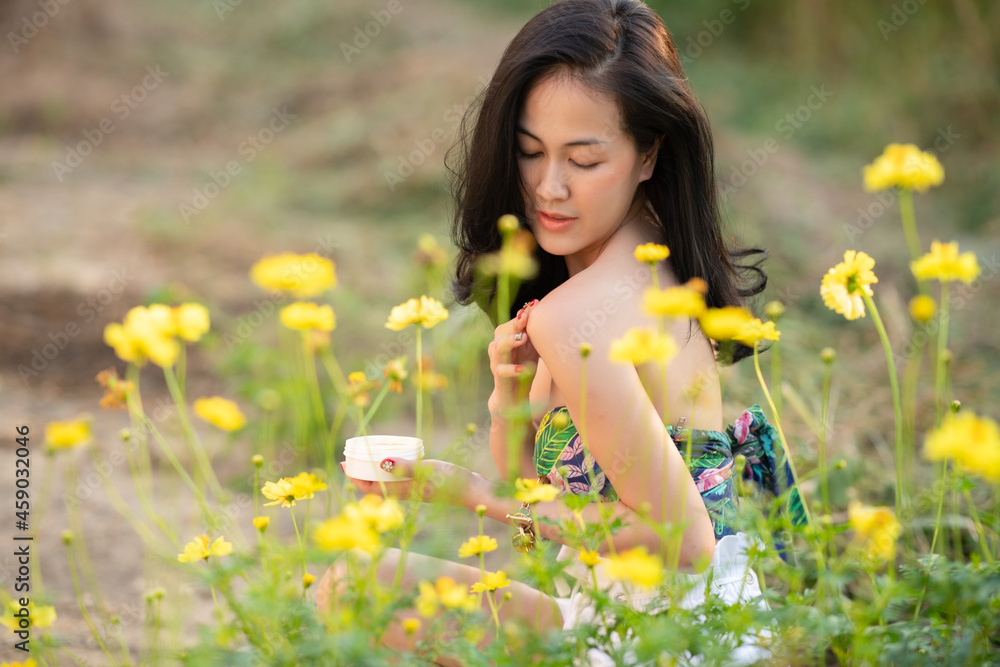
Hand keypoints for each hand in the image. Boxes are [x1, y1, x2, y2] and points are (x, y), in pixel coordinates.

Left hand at [340, 458, 473, 506]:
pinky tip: (393, 458)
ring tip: (367, 456)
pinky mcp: (422, 484)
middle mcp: (404, 492)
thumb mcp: (427, 470)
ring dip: (373, 471)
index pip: (369, 487)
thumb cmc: (452, 482)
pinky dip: (389, 469)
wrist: (473, 491)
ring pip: (385, 482)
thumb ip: (405, 467)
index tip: (343, 464)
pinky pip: (398, 478)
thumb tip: (380, 462)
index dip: (353, 478)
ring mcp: (413, 489)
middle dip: (360, 473)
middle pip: (374, 485)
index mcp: (402, 491)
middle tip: (351, 457)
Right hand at [487, 299, 539, 412]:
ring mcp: (496, 361)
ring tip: (523, 338)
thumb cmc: (523, 367)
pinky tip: (523, 369)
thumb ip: (533, 333)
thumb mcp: (531, 348)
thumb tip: (540, 311)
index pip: (514, 322)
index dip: (523, 314)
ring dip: (510, 341)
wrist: (513, 395)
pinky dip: (512, 369)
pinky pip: (501, 370)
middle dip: (515, 324)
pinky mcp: (498, 376)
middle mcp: (498, 346)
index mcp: (506, 337)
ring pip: (498, 347)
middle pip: (503, 330)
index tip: (535, 304)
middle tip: (526, 317)